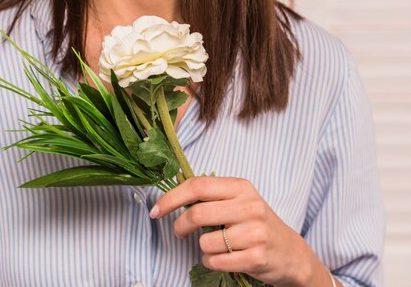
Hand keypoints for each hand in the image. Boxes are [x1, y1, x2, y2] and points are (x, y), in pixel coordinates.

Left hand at [149, 176, 317, 286]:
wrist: (291, 253)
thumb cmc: (256, 223)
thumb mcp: (239, 200)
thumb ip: (212, 196)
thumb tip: (173, 195)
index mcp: (240, 187)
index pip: (198, 186)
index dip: (172, 198)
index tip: (156, 210)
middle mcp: (249, 206)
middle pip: (198, 213)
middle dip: (180, 226)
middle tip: (178, 232)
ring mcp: (255, 232)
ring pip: (206, 242)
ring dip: (201, 248)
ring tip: (214, 247)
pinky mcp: (257, 257)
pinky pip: (216, 261)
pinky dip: (211, 262)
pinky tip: (222, 258)